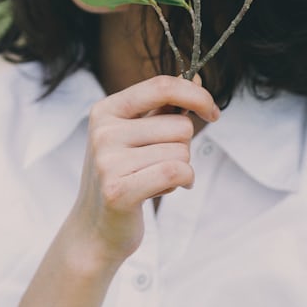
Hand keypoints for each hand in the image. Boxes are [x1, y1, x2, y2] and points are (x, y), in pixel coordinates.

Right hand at [64, 74, 219, 267]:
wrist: (94, 229)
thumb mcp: (138, 135)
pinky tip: (167, 188)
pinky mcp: (118, 191)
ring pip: (181, 152)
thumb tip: (198, 76)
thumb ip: (165, 106)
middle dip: (183, 147)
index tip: (212, 111)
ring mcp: (108, 161)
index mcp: (106, 110)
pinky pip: (176, 172)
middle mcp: (103, 131)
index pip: (161, 87)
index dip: (196, 95)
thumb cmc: (123, 176)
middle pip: (180, 125)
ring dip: (181, 169)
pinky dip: (184, 181)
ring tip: (155, 179)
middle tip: (160, 163)